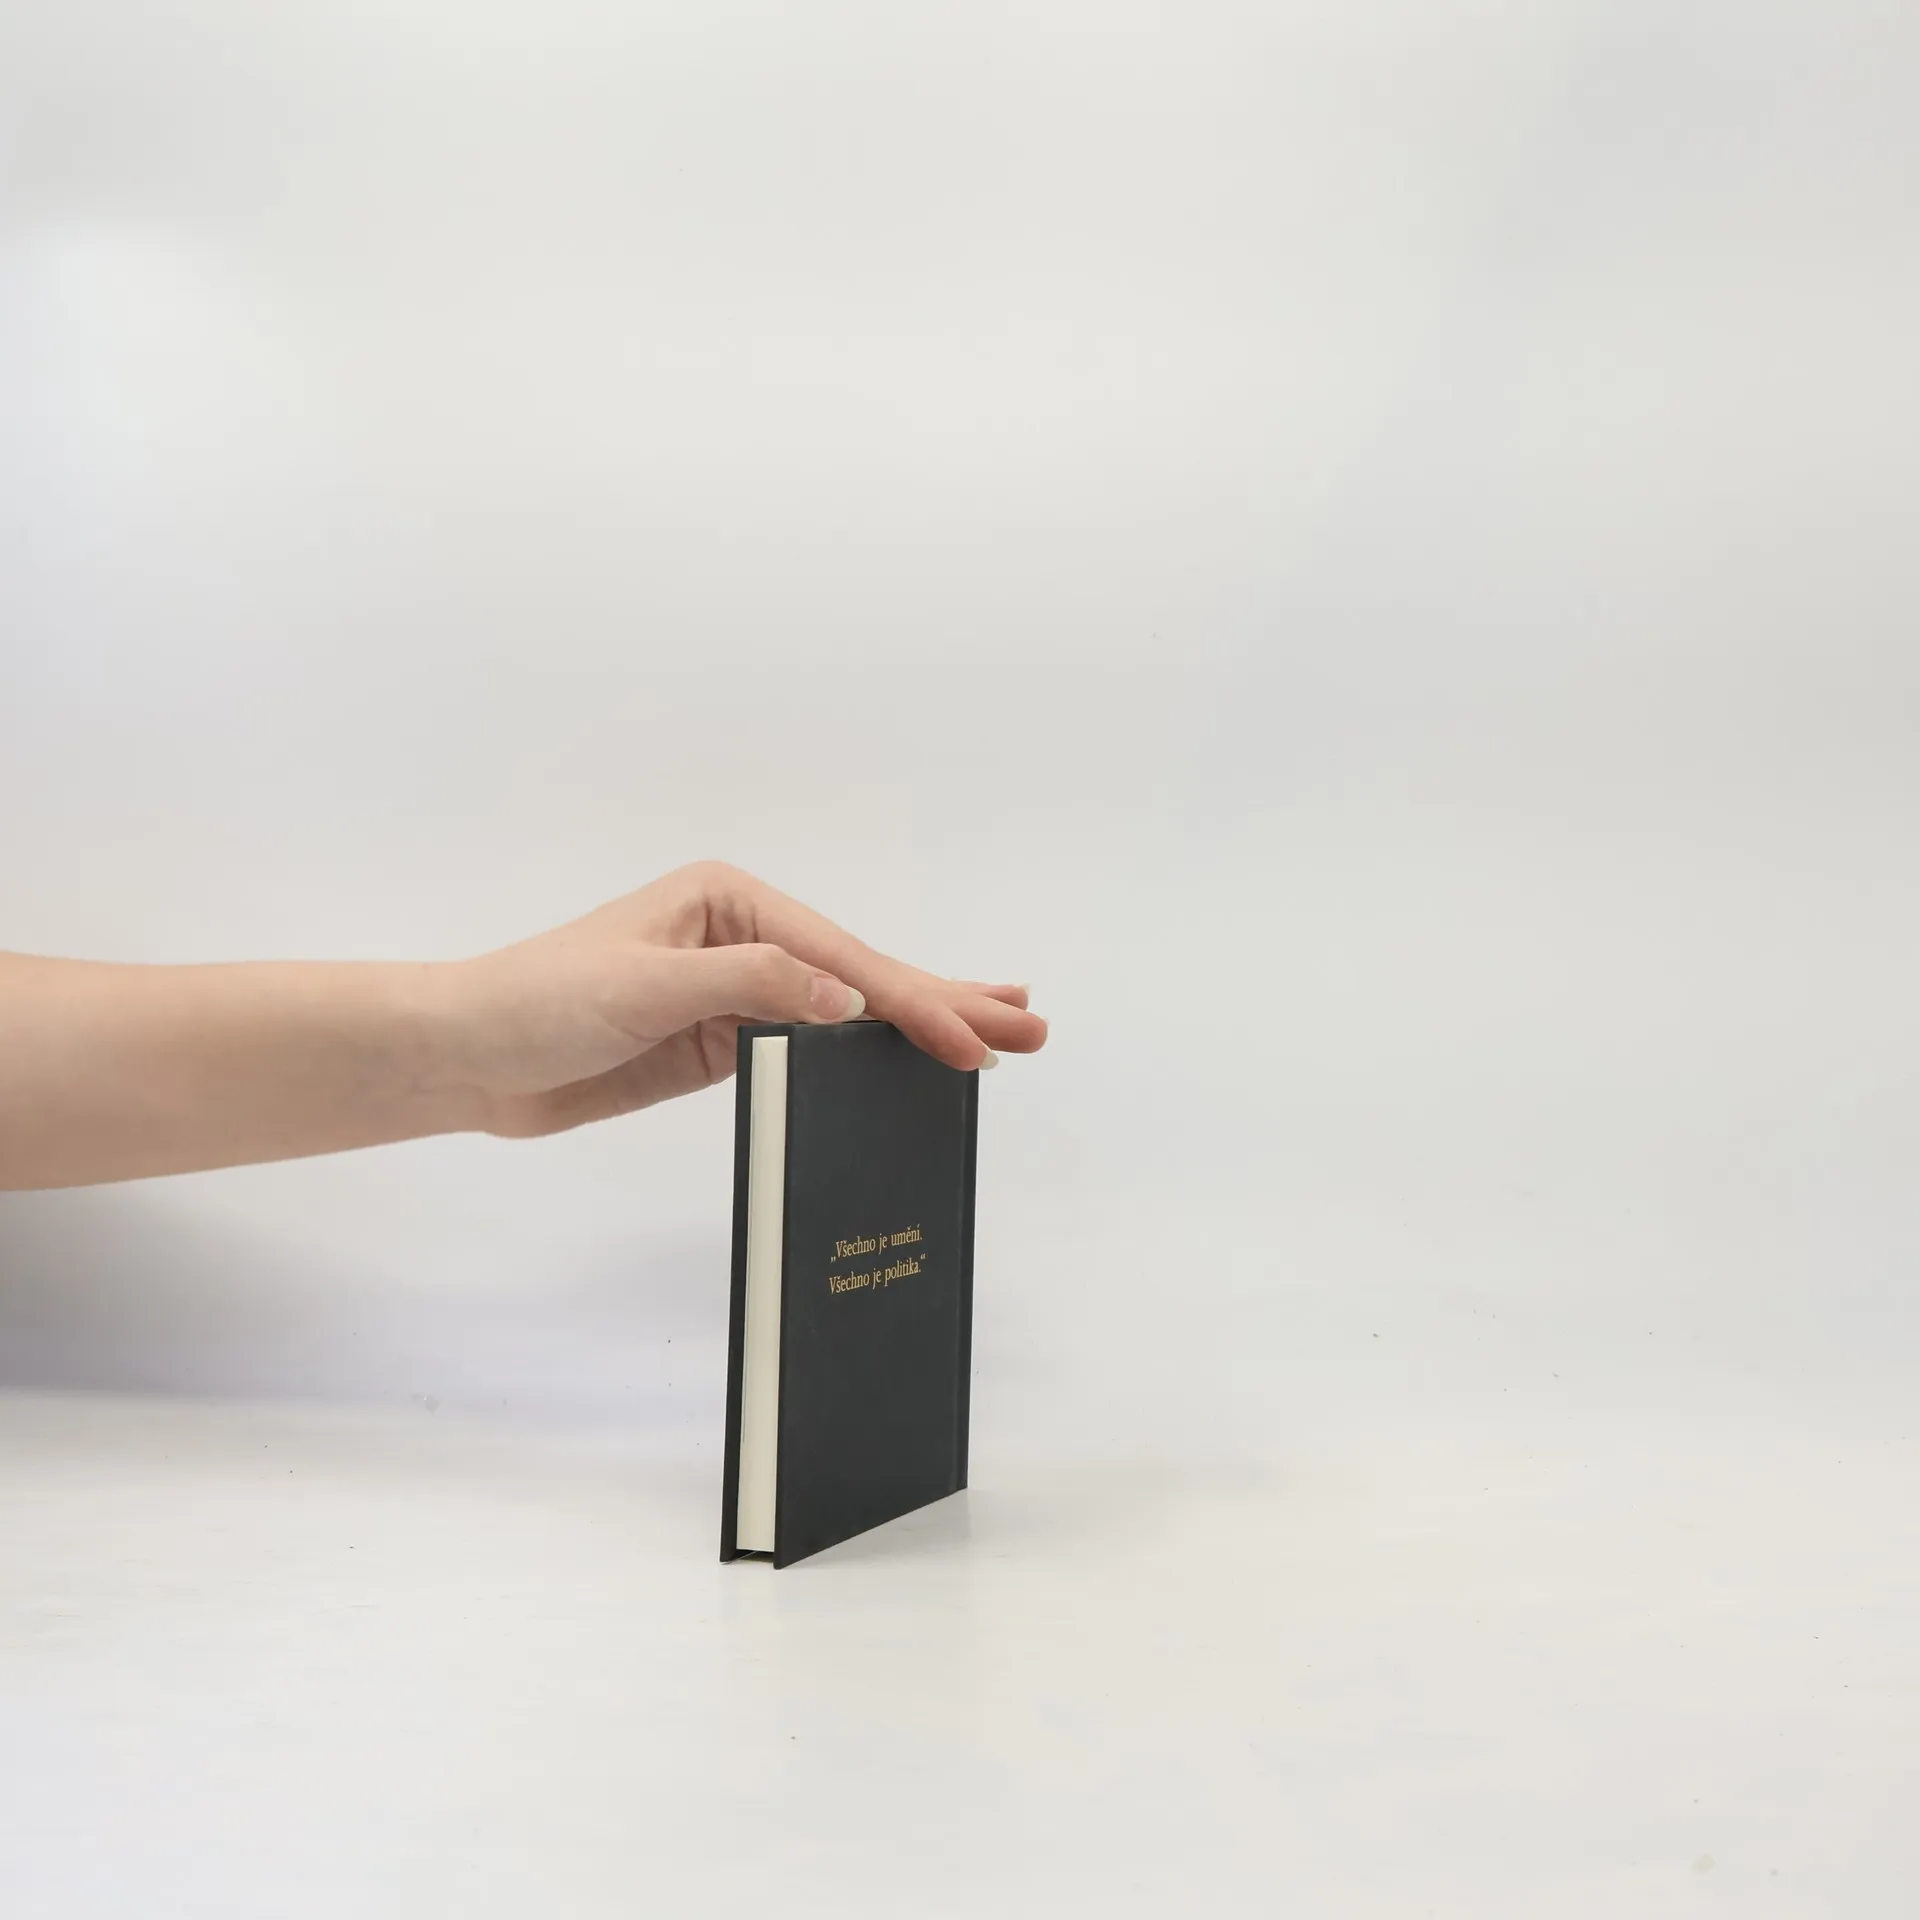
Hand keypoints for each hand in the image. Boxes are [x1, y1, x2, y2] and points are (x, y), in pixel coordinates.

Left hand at [446, 862, 1047, 1138]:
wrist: (466, 1054)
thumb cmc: (537, 998)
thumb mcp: (643, 984)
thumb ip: (748, 987)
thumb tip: (844, 1004)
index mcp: (731, 900)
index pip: (841, 962)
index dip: (912, 1004)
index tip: (971, 1042)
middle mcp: (745, 936)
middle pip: (862, 976)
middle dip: (945, 1001)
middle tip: (1030, 1025)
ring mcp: (738, 991)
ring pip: (848, 1014)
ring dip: (920, 1025)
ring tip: (998, 1033)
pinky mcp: (723, 1043)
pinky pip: (813, 1051)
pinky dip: (867, 1057)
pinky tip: (909, 1062)